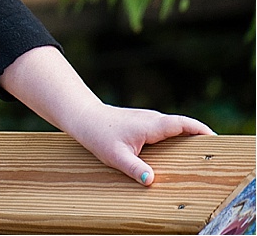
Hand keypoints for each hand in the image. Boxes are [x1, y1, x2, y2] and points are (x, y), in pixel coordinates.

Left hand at [65, 101, 214, 185]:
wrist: (81, 117)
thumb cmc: (97, 134)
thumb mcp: (114, 155)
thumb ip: (134, 168)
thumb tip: (151, 181)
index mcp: (152, 124)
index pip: (184, 125)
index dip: (201, 131)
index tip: (216, 141)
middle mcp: (153, 119)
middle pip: (184, 127)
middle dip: (199, 139)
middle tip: (212, 157)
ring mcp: (148, 120)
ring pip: (174, 129)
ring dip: (187, 140)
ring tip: (199, 159)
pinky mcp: (143, 124)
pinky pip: (165, 131)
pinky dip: (175, 140)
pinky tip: (175, 155)